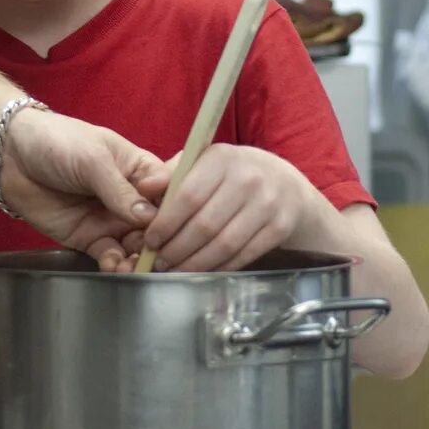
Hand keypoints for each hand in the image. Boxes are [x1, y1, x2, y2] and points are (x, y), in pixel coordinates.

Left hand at [0, 109, 167, 266]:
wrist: (12, 156)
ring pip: (136, 246)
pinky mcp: (89, 238)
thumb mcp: (93, 158)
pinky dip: (114, 264)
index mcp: (141, 171)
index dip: (174, 212)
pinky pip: (109, 256)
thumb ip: (120, 189)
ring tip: (133, 267)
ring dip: (138, 259)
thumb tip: (149, 218)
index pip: (169, 194)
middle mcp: (132, 199)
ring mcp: (111, 220)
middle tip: (156, 256)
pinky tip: (112, 265)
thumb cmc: (57, 142)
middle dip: (159, 244)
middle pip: (157, 227)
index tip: (172, 226)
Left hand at [138, 145, 318, 271]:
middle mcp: (248, 179)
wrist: (286, 185)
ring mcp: (268, 204)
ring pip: (224, 245)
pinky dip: (219, 267)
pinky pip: (243, 255)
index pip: (188, 195)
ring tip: (175, 270)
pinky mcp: (280, 228)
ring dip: (195, 263)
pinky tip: (202, 270)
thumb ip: (172, 175)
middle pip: (205, 225)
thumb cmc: (233, 174)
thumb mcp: (204, 163)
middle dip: (176, 249)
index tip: (150, 239)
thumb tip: (142, 188)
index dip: (166, 222)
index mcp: (223, 158)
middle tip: (158, 261)